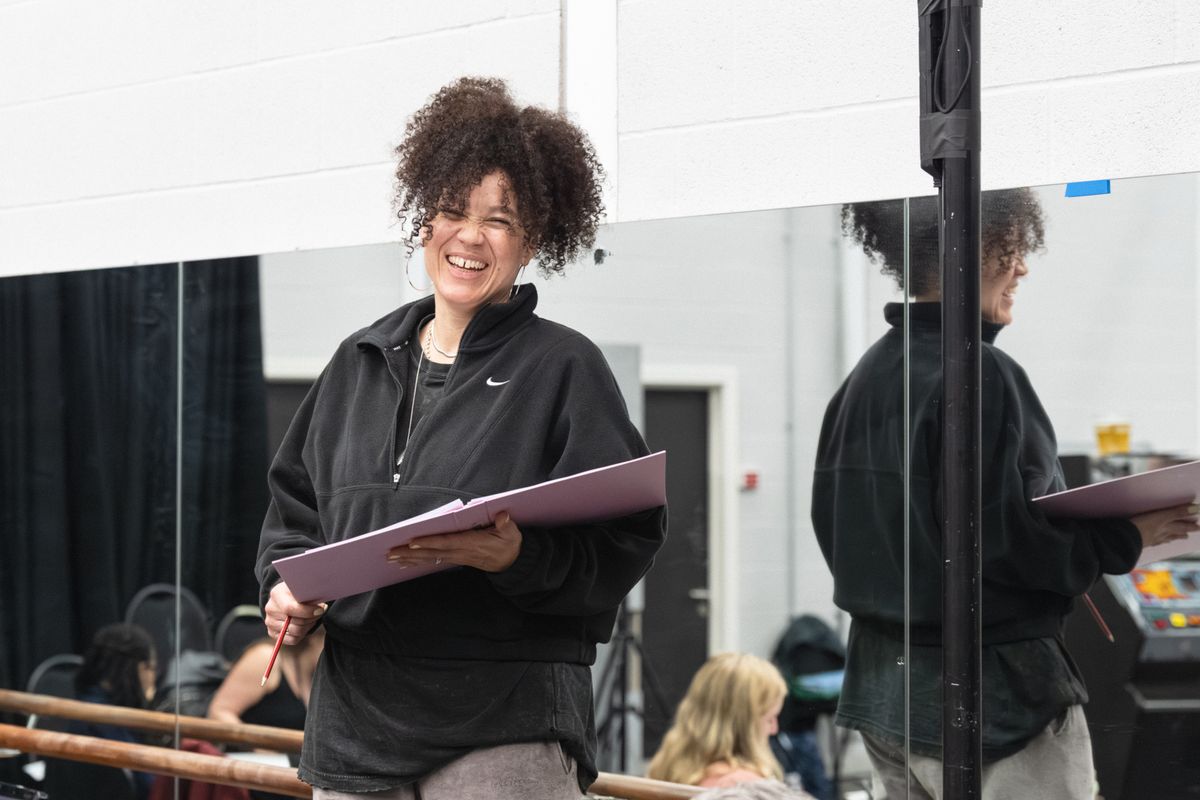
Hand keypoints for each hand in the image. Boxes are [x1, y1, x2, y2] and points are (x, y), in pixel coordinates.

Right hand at [265, 581, 326, 643]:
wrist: (287, 596)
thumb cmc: (298, 591)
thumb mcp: (302, 586)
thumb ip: (309, 592)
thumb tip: (320, 603)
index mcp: (276, 594)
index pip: (290, 608)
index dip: (308, 611)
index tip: (321, 609)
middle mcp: (271, 609)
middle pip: (296, 621)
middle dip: (312, 618)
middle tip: (320, 611)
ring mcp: (270, 622)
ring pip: (296, 631)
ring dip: (308, 625)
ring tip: (312, 617)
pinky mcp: (273, 633)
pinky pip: (292, 640)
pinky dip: (302, 634)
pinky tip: (306, 625)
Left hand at [387, 511, 522, 572]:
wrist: (511, 563)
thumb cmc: (508, 545)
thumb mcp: (512, 534)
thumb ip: (506, 525)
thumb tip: (502, 516)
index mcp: (471, 543)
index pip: (447, 543)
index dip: (430, 543)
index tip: (413, 542)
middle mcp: (460, 552)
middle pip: (432, 553)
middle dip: (410, 553)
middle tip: (391, 552)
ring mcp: (456, 557)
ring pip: (429, 559)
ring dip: (410, 559)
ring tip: (392, 558)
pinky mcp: (454, 559)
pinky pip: (433, 561)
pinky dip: (418, 562)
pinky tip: (405, 563)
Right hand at [1130, 503, 1199, 548]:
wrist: (1124, 539)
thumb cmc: (1141, 526)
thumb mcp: (1161, 516)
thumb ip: (1178, 512)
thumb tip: (1198, 508)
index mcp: (1165, 527)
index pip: (1181, 526)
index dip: (1190, 526)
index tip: (1198, 527)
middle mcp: (1160, 534)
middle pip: (1173, 533)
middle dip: (1181, 533)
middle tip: (1188, 535)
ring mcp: (1150, 539)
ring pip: (1163, 539)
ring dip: (1170, 538)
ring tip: (1174, 539)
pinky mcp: (1140, 542)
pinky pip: (1152, 542)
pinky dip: (1157, 542)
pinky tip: (1155, 542)